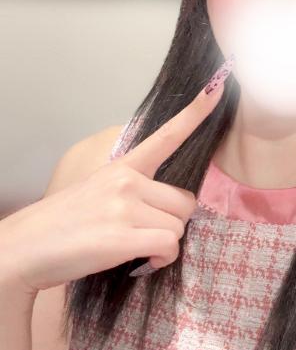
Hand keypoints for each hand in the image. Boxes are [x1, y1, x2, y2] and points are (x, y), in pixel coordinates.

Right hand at [0, 59, 232, 294]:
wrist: (25, 248)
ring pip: (179, 226)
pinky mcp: (122, 235)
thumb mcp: (97, 190)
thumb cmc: (63, 224)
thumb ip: (132, 189)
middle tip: (145, 234)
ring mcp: (124, 206)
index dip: (195, 114)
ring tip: (134, 247)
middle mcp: (127, 180)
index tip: (217, 89)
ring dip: (164, 244)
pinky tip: (140, 260)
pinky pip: (168, 246)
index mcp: (123, 166)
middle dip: (172, 222)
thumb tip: (165, 206)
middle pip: (186, 202)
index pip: (166, 136)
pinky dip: (161, 259)